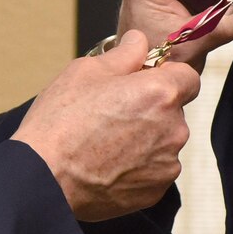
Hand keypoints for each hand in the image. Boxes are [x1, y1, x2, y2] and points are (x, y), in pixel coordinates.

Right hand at [12, 32, 199, 221]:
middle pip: (174, 111)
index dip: (166, 76)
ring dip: (146, 140)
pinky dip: (138, 168)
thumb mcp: (86, 72)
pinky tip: (107, 165)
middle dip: (152, 109)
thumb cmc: (60, 123)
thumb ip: (123, 55)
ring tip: (106, 143)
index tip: (143, 82)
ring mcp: (166, 164)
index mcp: (160, 93)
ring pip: (164, 142)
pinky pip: (154, 171)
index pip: (188, 77)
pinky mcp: (155, 192)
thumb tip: (139, 41)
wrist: (44, 179)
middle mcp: (173, 129)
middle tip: (113, 113)